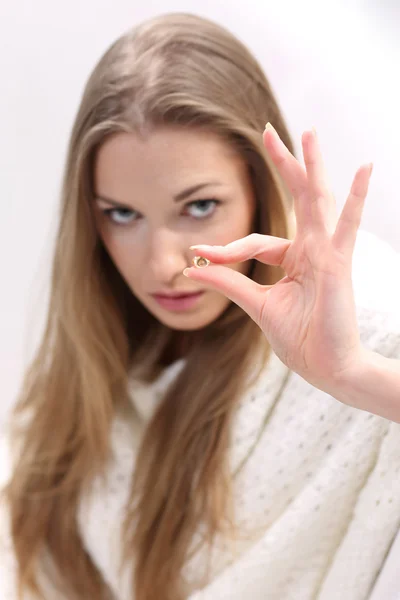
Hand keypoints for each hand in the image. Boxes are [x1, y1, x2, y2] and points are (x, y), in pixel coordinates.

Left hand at [183, 124, 373, 391]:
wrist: (327, 368)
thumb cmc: (300, 338)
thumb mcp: (256, 305)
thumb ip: (228, 283)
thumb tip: (190, 268)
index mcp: (294, 259)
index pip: (256, 241)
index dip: (226, 248)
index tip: (199, 255)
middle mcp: (312, 249)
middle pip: (296, 199)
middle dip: (283, 165)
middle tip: (268, 131)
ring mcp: (327, 253)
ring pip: (318, 201)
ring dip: (312, 166)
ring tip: (308, 133)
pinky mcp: (338, 264)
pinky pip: (348, 226)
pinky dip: (356, 198)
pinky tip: (364, 169)